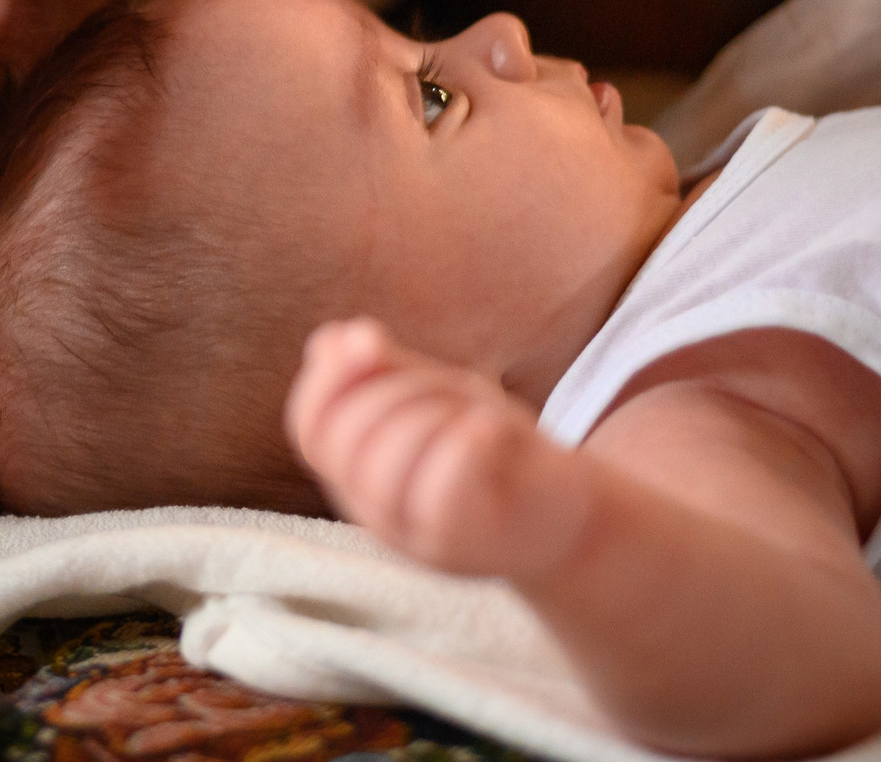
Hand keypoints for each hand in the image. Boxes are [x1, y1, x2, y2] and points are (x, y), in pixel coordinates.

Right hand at [286, 318, 592, 580]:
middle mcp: (376, 511)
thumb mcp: (437, 397)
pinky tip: (497, 430)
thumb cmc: (497, 449)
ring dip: (438, 412)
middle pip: (346, 439)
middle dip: (401, 388)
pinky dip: (470, 437)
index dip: (328, 378)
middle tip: (458, 389)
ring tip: (480, 415)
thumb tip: (330, 341)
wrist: (570, 510)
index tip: (369, 335)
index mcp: (360, 473)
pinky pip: (441, 484)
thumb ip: (381, 372)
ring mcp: (413, 536)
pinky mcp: (460, 545)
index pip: (310, 428)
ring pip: (386, 462)